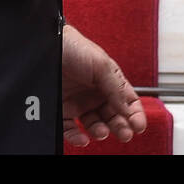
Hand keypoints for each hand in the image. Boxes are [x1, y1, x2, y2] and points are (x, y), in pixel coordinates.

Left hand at [61, 24, 147, 146]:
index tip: (138, 125)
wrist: (44, 46)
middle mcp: (94, 93)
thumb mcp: (102, 64)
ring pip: (94, 125)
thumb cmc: (73, 46)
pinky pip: (71, 130)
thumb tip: (128, 109)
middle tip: (124, 133)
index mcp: (108, 80)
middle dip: (121, 126)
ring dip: (101, 132)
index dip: (135, 114)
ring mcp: (78, 103)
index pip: (127, 101)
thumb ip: (117, 88)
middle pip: (113, 116)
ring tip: (103, 132)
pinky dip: (78, 137)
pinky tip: (84, 137)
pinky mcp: (61, 111)